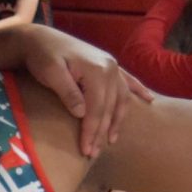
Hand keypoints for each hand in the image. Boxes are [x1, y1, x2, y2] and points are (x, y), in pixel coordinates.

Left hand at [20, 25, 152, 156]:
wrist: (41, 37)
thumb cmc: (43, 55)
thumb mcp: (50, 73)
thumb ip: (68, 92)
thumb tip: (82, 113)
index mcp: (98, 69)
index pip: (97, 108)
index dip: (92, 131)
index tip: (86, 150)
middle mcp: (110, 68)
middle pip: (110, 107)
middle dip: (102, 132)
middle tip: (93, 154)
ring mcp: (112, 66)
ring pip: (121, 99)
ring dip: (118, 121)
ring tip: (111, 140)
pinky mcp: (109, 65)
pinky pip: (128, 81)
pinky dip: (139, 90)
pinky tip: (150, 100)